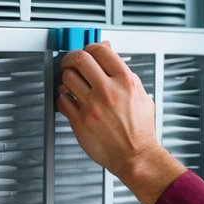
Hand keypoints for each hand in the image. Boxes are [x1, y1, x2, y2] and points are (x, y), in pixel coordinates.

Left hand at [57, 42, 186, 203]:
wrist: (136, 155)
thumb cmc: (140, 129)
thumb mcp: (141, 94)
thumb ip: (124, 72)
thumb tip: (109, 52)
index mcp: (125, 81)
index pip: (99, 50)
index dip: (90, 48)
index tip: (88, 52)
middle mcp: (108, 91)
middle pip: (79, 59)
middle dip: (72, 58)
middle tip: (72, 63)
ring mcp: (92, 106)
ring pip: (67, 78)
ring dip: (67, 78)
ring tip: (73, 84)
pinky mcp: (80, 121)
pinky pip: (62, 101)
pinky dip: (64, 99)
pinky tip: (71, 101)